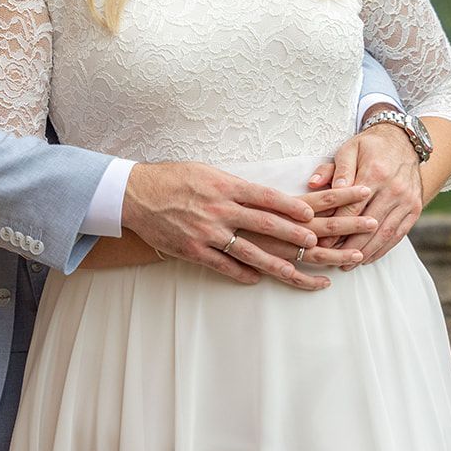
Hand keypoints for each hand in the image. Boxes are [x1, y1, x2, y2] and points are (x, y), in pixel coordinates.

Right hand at [122, 161, 327, 290]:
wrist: (135, 194)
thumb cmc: (171, 178)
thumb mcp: (204, 171)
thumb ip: (231, 184)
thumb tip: (257, 193)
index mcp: (225, 186)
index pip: (267, 196)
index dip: (292, 205)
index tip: (312, 212)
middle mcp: (219, 209)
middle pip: (266, 224)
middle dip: (294, 234)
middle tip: (316, 241)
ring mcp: (206, 232)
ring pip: (249, 250)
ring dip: (275, 262)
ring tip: (295, 271)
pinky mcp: (193, 250)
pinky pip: (223, 265)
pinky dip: (241, 273)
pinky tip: (256, 278)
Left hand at [309, 122, 423, 267]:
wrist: (405, 142)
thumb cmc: (370, 147)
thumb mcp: (349, 149)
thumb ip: (333, 169)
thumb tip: (314, 184)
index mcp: (374, 173)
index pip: (352, 208)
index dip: (336, 227)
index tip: (320, 241)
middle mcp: (394, 189)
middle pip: (369, 225)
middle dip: (349, 245)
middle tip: (331, 259)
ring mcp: (407, 200)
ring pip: (385, 233)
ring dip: (366, 252)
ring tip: (348, 264)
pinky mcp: (415, 208)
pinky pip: (399, 234)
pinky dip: (383, 249)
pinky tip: (368, 258)